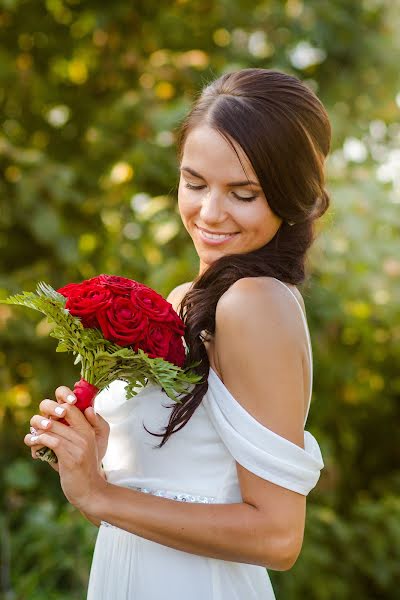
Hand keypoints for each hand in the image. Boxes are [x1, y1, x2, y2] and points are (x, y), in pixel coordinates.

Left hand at [24, 389, 107, 511]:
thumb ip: (78, 430)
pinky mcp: (71, 457)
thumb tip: (70, 414)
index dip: (59, 404)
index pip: (73, 406)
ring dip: (37, 431)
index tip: (48, 416)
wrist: (90, 491)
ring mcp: (79, 445)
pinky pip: (51, 440)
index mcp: (89, 429)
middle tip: (35, 426)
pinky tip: (33, 445)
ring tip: (31, 438)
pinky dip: (39, 441)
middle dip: (44, 417)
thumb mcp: (84, 447)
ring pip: (53, 427)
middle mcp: (85, 434)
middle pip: (61, 412)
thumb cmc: (83, 468)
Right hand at [25, 386, 109, 471]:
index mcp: (70, 411)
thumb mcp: (101, 435)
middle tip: (61, 414)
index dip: (66, 395)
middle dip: (53, 407)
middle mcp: (55, 418)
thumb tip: (89, 409)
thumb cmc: (95, 448)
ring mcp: (45, 430)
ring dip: (40, 422)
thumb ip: (98, 422)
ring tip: (48, 427)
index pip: (63, 394)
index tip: (73, 401)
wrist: (87, 470)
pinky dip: (33, 441)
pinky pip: (30, 439)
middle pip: (46, 404)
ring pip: (35, 419)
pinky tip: (39, 445)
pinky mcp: (39, 443)